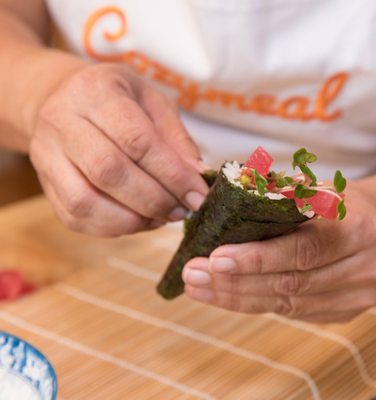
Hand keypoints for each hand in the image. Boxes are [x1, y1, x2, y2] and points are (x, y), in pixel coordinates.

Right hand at [30, 63, 207, 235]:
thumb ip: (177, 140)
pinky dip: (113, 228)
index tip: (197, 196)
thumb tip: (197, 177)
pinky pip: (75, 217)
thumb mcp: (154, 104)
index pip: (136, 140)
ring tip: (161, 218)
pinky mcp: (45, 184)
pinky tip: (138, 220)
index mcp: (96, 92)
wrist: (61, 99)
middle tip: (181, 210)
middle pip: (108, 171)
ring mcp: (46, 155)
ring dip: (132, 219)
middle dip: (154, 200)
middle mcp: (62, 121)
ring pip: (84, 201)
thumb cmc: (118, 101)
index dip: (171, 174)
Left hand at [182, 184, 375, 322]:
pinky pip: (294, 314)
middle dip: (236, 282)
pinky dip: (256, 304)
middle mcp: (365, 267)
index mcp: (359, 228)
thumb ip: (281, 195)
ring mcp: (359, 295)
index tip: (215, 258)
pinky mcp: (347, 313)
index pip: (303, 249)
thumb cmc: (340, 204)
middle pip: (292, 283)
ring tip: (199, 287)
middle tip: (193, 274)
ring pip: (289, 305)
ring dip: (237, 297)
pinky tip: (226, 295)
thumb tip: (228, 196)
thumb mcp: (318, 188)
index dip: (258, 259)